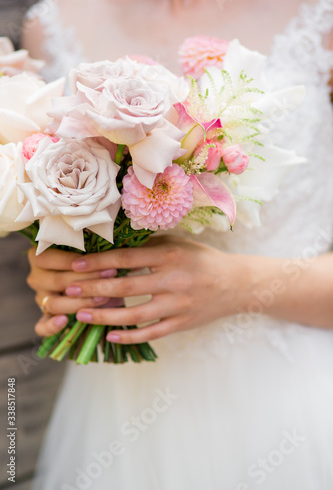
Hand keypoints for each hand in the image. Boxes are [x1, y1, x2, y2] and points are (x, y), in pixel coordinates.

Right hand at [27, 248, 122, 335]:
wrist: (97, 288)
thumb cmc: (93, 264)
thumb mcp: (90, 256)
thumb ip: (91, 255)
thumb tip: (108, 257)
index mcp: (39, 257)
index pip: (48, 258)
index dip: (73, 260)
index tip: (98, 261)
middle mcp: (37, 278)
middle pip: (57, 280)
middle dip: (87, 279)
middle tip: (110, 276)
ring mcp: (40, 300)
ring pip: (53, 303)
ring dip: (80, 301)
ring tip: (102, 298)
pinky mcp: (44, 319)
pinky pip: (42, 327)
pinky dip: (51, 326)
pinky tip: (64, 320)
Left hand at [28, 235, 252, 342]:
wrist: (237, 284)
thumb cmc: (203, 260)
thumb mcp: (179, 244)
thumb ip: (150, 245)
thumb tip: (115, 246)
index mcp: (170, 255)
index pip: (127, 257)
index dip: (100, 262)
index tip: (76, 264)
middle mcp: (173, 280)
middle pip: (126, 285)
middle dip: (94, 288)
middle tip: (70, 290)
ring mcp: (178, 304)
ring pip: (135, 314)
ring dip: (105, 315)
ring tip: (82, 315)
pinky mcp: (182, 323)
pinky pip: (152, 332)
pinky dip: (131, 336)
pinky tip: (110, 336)